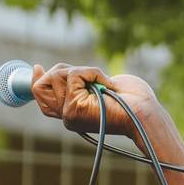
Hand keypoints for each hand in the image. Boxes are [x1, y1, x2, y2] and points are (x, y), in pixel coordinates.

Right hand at [30, 64, 161, 143]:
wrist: (146, 114)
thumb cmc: (134, 100)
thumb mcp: (103, 85)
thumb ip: (83, 81)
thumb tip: (66, 70)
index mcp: (74, 113)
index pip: (43, 99)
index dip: (37, 82)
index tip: (38, 68)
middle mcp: (68, 117)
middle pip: (42, 85)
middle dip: (62, 71)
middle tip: (90, 77)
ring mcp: (69, 114)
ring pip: (56, 76)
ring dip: (82, 71)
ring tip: (102, 84)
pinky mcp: (73, 108)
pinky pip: (73, 75)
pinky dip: (91, 72)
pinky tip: (105, 84)